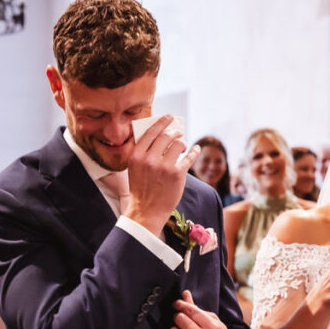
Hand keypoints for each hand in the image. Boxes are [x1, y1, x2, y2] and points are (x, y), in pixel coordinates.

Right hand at [126, 115, 199, 235]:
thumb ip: (143, 152)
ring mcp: (164, 166)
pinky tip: (195, 149)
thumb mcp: (134, 168)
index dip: (161, 122)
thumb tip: (159, 134)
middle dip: (174, 132)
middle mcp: (149, 158)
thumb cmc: (141, 189)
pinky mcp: (177, 174)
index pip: (151, 132)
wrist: (146, 211)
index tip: (168, 117)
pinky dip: (194, 151)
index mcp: (136, 156)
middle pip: (166, 135)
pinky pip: (189, 157)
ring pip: (178, 143)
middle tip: (177, 133)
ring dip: (182, 142)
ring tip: (182, 146)